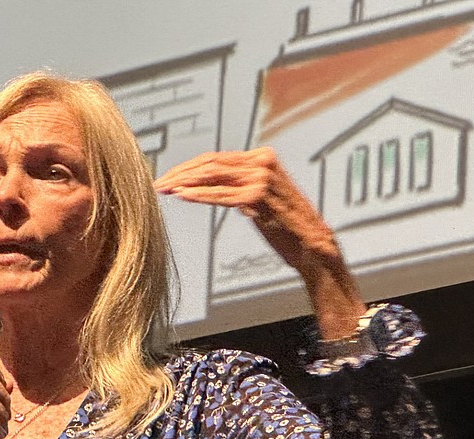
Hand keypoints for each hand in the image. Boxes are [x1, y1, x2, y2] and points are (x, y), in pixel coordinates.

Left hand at [154, 148, 364, 337]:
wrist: (313, 245)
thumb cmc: (287, 227)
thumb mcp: (260, 201)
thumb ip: (240, 189)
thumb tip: (212, 186)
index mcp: (262, 158)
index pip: (217, 159)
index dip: (189, 168)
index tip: (169, 178)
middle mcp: (262, 163)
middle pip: (210, 163)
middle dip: (181, 173)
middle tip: (160, 183)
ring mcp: (261, 178)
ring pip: (212, 175)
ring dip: (184, 182)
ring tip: (165, 189)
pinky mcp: (258, 196)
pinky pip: (221, 195)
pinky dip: (199, 195)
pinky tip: (182, 196)